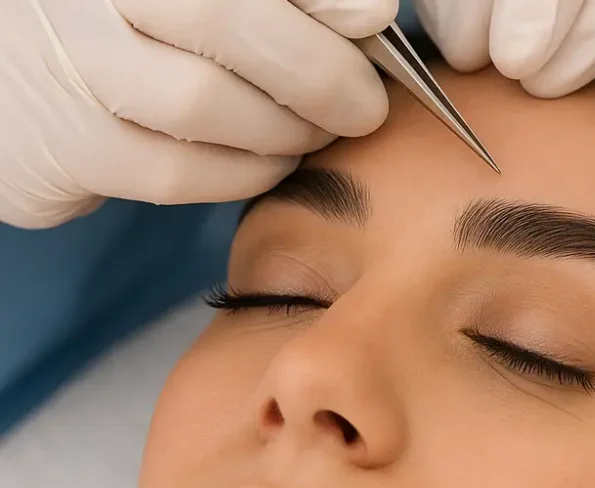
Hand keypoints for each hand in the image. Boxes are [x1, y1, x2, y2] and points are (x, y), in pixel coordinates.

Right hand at [0, 0, 396, 228]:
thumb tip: (369, 15)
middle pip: (220, 17)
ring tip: (314, 134)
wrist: (33, 84)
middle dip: (319, 72)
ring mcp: (69, 63)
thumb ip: (283, 3)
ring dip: (285, 131)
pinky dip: (243, 175)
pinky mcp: (65, 143)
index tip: (372, 19)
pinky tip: (268, 163)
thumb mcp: (202, 3)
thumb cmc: (145, 33)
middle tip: (363, 105)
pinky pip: (175, 172)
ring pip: (201, 102)